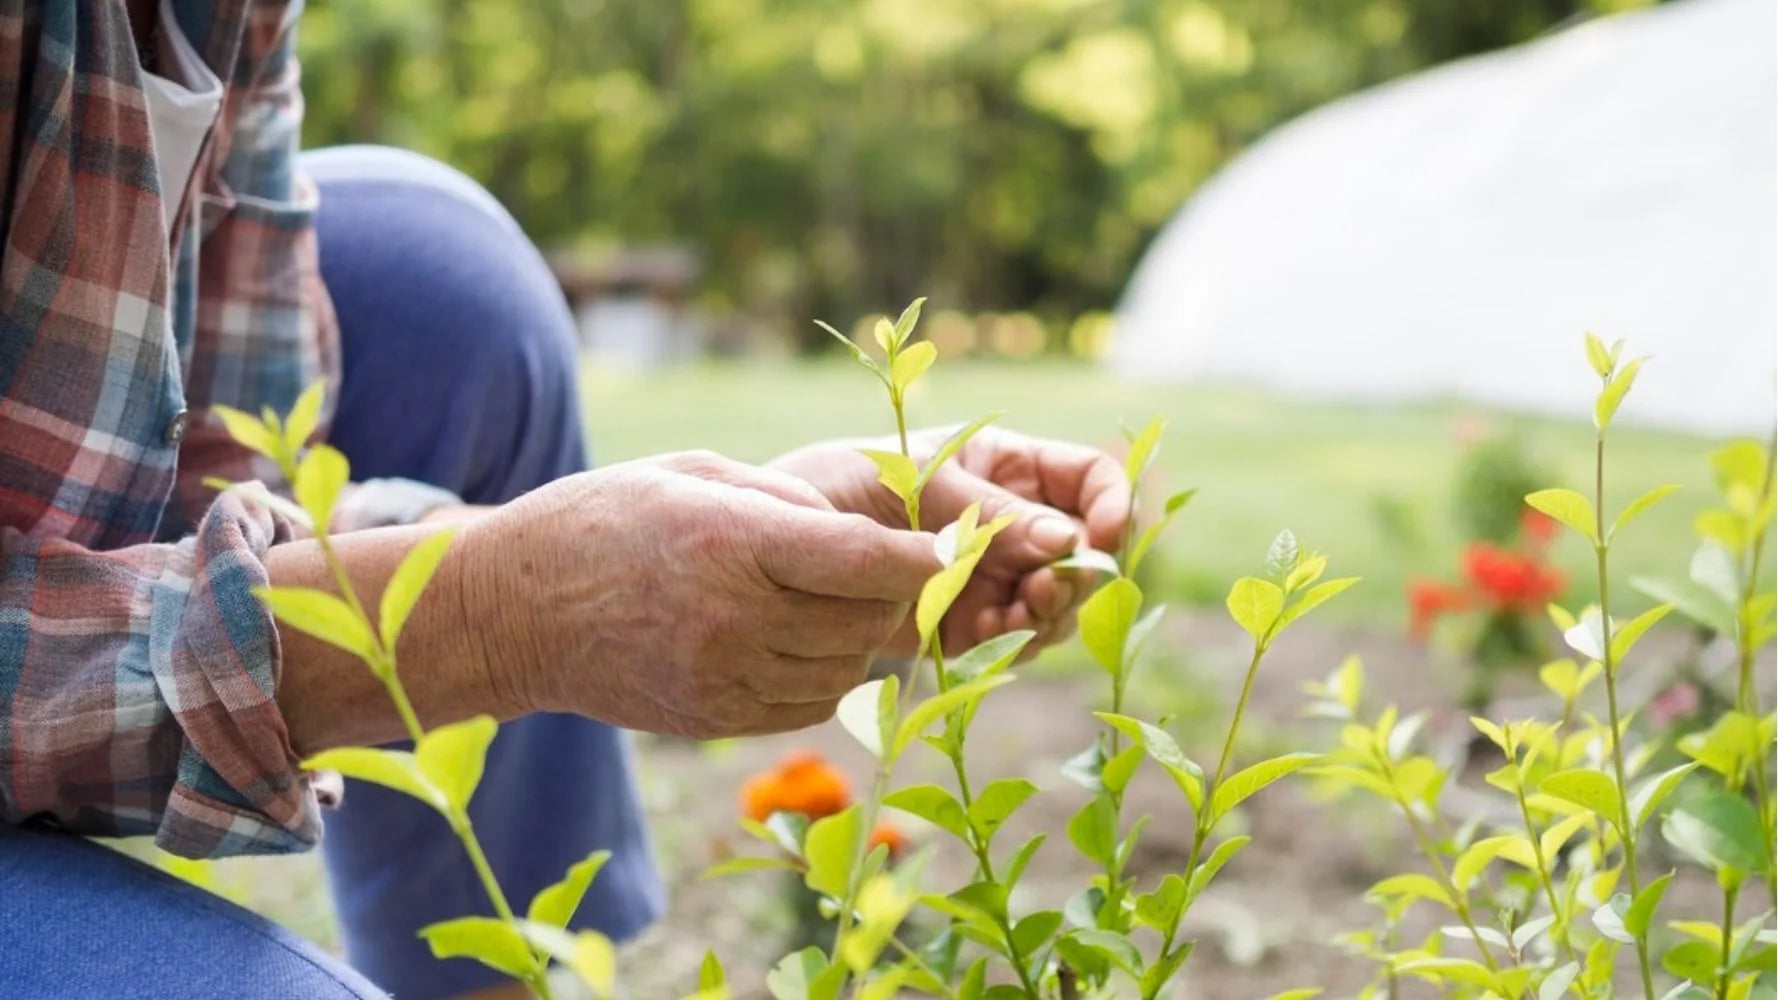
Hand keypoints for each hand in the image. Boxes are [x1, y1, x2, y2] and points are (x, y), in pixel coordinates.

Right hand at [456, 451, 940, 737]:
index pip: (865, 558)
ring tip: (831, 601)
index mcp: (732, 542)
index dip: (927, 555)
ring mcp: (725, 679)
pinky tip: (796, 641)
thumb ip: (785, 497)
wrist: (514, 611)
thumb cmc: (603, 520)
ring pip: (847, 669)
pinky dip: (824, 675)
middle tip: (893, 568)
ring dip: (859, 637)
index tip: (964, 544)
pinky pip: (810, 705)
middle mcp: (735, 618)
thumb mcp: (691, 473)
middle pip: (868, 620)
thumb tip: (862, 534)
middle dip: (894, 594)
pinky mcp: (716, 720)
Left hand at [771, 427, 1130, 656]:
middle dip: (1073, 576)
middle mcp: (1010, 521)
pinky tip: (980, 640)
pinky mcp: (966, 622)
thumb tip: (1066, 540)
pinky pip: (1012, 639)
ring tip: (1004, 620)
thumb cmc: (839, 486)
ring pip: (1056, 602)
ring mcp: (992, 574)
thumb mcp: (915, 483)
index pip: (1090, 479)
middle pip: (1083, 551)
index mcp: (1007, 465)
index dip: (1112, 506)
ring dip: (1044, 616)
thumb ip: (987, 513)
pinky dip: (1008, 644)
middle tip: (1038, 594)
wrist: (773, 551)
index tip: (1103, 538)